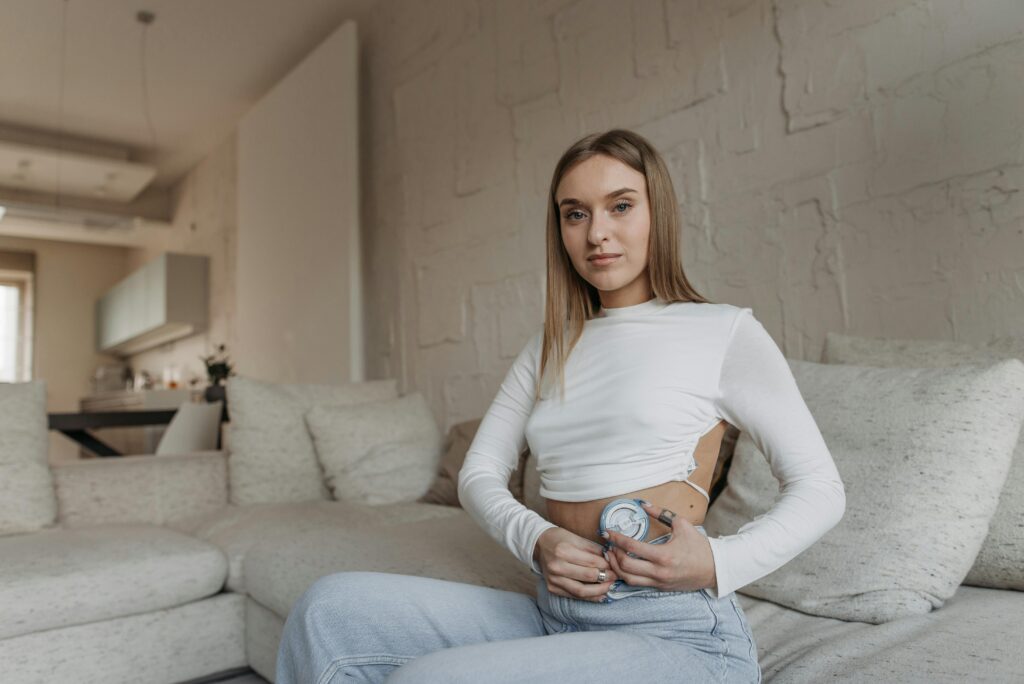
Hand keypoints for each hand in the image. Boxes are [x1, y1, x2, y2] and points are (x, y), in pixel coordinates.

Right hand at [534, 527, 617, 601]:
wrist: (538, 544)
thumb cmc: (559, 538)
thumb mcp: (575, 537)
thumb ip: (593, 549)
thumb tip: (610, 558)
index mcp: (563, 551)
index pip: (591, 562)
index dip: (606, 565)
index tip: (615, 566)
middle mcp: (557, 566)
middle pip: (588, 576)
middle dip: (605, 577)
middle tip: (615, 576)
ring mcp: (553, 579)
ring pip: (582, 591)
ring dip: (599, 591)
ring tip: (609, 587)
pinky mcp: (552, 588)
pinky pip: (574, 596)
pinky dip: (589, 597)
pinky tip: (600, 595)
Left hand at [602, 501, 716, 592]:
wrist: (715, 569)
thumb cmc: (699, 547)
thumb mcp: (682, 525)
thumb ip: (661, 513)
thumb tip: (642, 504)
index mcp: (663, 555)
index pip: (631, 547)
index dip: (616, 539)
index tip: (607, 532)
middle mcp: (659, 571)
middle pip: (625, 566)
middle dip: (612, 554)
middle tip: (608, 544)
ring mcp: (659, 582)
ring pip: (628, 579)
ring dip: (616, 567)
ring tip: (611, 555)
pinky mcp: (660, 587)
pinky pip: (637, 584)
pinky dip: (626, 576)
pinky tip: (622, 566)